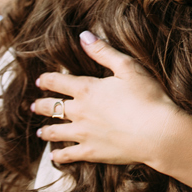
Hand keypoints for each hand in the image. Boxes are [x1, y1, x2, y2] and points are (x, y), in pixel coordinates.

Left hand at [32, 31, 179, 164]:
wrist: (157, 132)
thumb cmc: (147, 97)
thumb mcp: (128, 67)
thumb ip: (103, 52)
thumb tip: (83, 36)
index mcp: (87, 89)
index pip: (58, 81)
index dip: (46, 80)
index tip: (40, 80)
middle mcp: (79, 112)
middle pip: (51, 107)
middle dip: (41, 105)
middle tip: (35, 105)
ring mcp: (83, 134)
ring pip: (55, 132)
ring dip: (46, 130)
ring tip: (40, 131)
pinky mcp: (91, 152)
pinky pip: (67, 155)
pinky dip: (58, 155)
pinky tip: (55, 155)